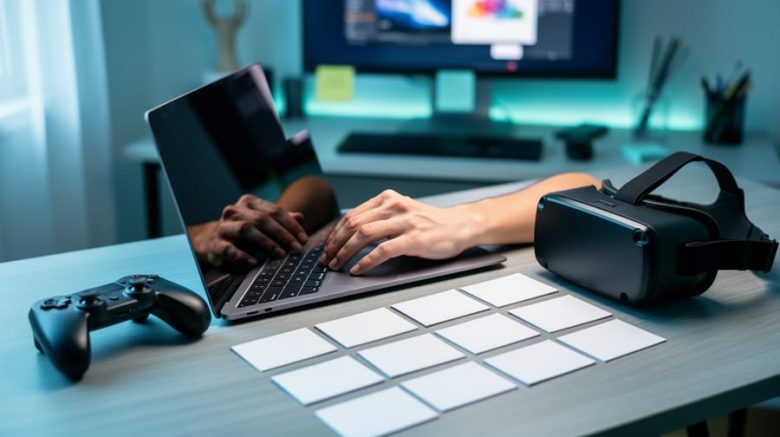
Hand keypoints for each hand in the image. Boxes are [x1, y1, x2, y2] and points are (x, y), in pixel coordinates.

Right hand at [189, 194, 307, 266]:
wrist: (213, 241)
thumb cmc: (245, 232)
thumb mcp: (263, 223)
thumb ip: (281, 220)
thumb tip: (300, 217)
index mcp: (250, 203)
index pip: (275, 210)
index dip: (291, 225)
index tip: (303, 240)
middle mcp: (235, 211)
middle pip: (262, 219)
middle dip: (282, 235)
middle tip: (296, 249)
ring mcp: (224, 226)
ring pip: (246, 230)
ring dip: (266, 243)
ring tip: (280, 254)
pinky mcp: (216, 243)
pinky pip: (229, 249)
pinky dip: (243, 256)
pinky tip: (255, 262)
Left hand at [319, 190, 479, 274]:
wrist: (460, 225)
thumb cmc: (431, 222)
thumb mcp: (402, 212)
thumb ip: (380, 217)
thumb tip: (352, 232)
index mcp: (388, 199)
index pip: (352, 215)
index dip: (335, 233)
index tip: (327, 247)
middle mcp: (394, 206)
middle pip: (353, 224)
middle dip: (335, 244)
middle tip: (327, 260)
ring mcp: (404, 222)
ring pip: (364, 235)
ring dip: (345, 252)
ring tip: (337, 265)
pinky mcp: (413, 239)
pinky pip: (382, 250)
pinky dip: (366, 261)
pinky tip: (358, 269)